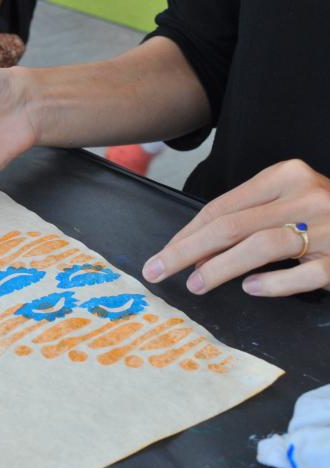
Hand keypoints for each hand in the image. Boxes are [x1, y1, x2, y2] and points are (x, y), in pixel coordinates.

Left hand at [142, 159, 329, 296]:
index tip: (162, 255)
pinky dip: (274, 283)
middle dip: (186, 251)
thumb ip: (244, 220)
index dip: (186, 235)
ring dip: (221, 267)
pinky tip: (252, 289)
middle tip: (158, 271)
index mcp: (285, 176)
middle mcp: (306, 196)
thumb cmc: (322, 217)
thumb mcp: (284, 203)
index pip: (221, 207)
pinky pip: (304, 273)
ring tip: (196, 285)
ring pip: (261, 245)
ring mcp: (329, 227)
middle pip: (231, 225)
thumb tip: (194, 254)